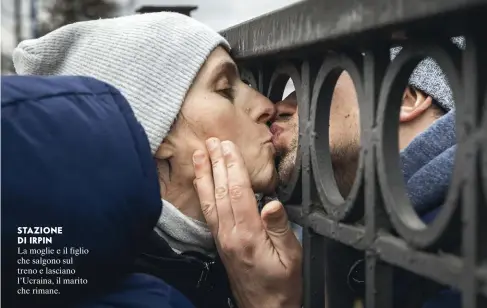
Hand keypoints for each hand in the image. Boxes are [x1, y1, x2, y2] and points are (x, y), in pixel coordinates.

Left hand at [192, 138, 301, 307]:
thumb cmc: (281, 286)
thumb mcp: (292, 258)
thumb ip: (281, 229)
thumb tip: (273, 204)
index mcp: (248, 235)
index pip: (238, 192)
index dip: (232, 167)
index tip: (228, 146)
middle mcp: (230, 234)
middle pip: (220, 192)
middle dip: (216, 163)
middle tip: (212, 140)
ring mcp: (222, 238)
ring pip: (210, 200)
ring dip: (205, 175)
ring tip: (200, 154)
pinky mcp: (221, 242)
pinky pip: (209, 212)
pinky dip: (203, 193)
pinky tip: (202, 182)